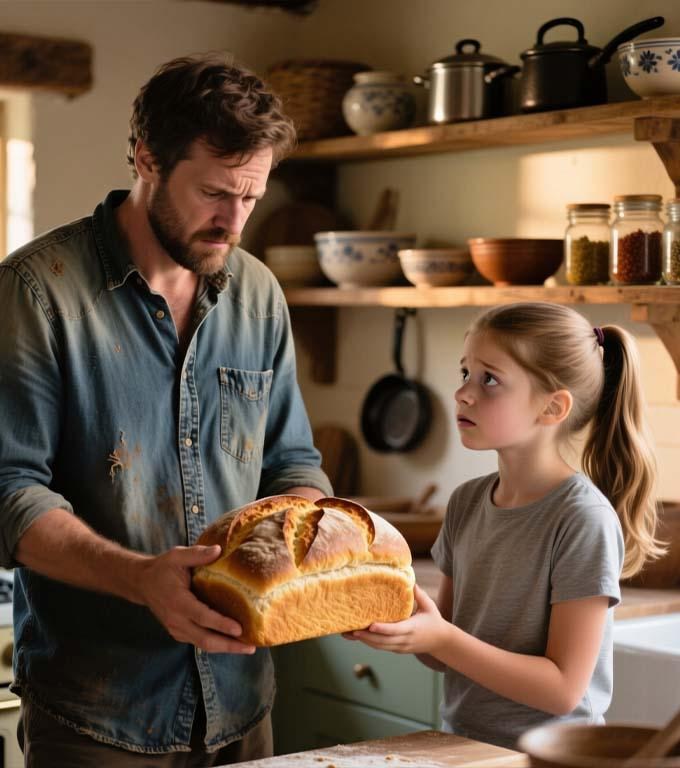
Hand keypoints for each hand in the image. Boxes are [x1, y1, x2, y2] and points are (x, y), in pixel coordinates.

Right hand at [137, 545, 255, 654]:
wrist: (143, 583)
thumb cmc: (163, 568)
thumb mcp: (177, 556)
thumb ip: (197, 554)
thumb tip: (219, 550)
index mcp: (177, 601)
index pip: (201, 616)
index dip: (220, 624)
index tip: (239, 628)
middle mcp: (176, 620)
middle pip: (205, 639)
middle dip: (228, 645)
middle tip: (250, 647)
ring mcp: (177, 629)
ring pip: (203, 644)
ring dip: (225, 648)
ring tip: (247, 648)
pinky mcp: (179, 633)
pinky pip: (199, 642)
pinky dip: (216, 644)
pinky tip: (232, 642)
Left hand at [345, 585, 448, 654]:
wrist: (441, 642)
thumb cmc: (434, 620)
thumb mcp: (429, 606)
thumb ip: (419, 594)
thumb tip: (410, 580)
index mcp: (412, 629)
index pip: (395, 630)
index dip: (382, 629)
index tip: (370, 625)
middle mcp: (405, 640)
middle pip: (383, 641)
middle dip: (367, 637)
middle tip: (352, 630)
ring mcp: (401, 647)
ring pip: (380, 646)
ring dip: (365, 641)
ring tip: (349, 634)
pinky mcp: (398, 649)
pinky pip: (382, 647)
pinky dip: (370, 643)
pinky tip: (358, 637)